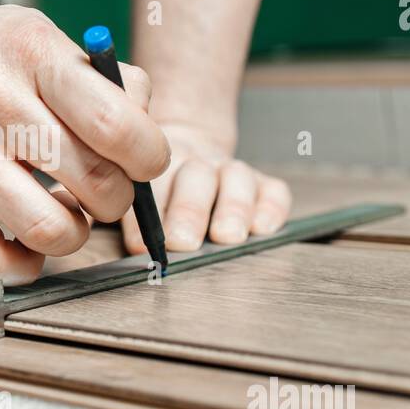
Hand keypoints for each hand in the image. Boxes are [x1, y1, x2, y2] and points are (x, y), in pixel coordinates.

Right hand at [0, 3, 171, 283]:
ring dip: (75, 234)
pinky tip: (25, 239)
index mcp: (27, 51)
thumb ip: (97, 77)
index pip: (114, 121)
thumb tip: (147, 127)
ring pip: (49, 231)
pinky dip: (24, 263)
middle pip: (92, 182)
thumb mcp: (33, 34)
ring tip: (68, 214)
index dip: (149, 154)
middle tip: (105, 188)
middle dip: (117, 197)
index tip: (145, 160)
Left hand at [121, 122, 291, 254]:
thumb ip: (135, 221)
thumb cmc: (157, 192)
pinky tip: (263, 229)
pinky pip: (274, 191)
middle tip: (184, 241)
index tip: (145, 244)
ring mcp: (231, 172)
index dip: (151, 212)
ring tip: (227, 236)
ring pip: (237, 178)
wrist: (185, 156)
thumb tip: (139, 252)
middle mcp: (197, 164)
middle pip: (196, 177)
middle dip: (190, 210)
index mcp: (157, 165)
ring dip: (232, 208)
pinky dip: (271, 208)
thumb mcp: (137, 198)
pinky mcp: (262, 185)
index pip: (153, 184)